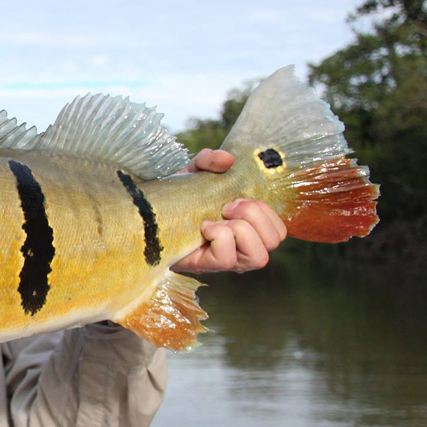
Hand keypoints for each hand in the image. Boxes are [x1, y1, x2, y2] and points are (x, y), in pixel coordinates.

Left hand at [171, 149, 287, 273]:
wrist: (148, 217)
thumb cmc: (178, 199)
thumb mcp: (194, 173)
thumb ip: (209, 159)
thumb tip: (227, 159)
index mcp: (248, 231)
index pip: (278, 231)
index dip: (264, 212)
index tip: (236, 198)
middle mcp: (242, 250)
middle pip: (274, 241)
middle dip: (253, 215)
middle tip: (226, 207)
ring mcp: (226, 262)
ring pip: (258, 256)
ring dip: (240, 231)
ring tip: (217, 220)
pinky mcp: (207, 267)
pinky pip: (227, 258)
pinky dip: (219, 237)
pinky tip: (203, 228)